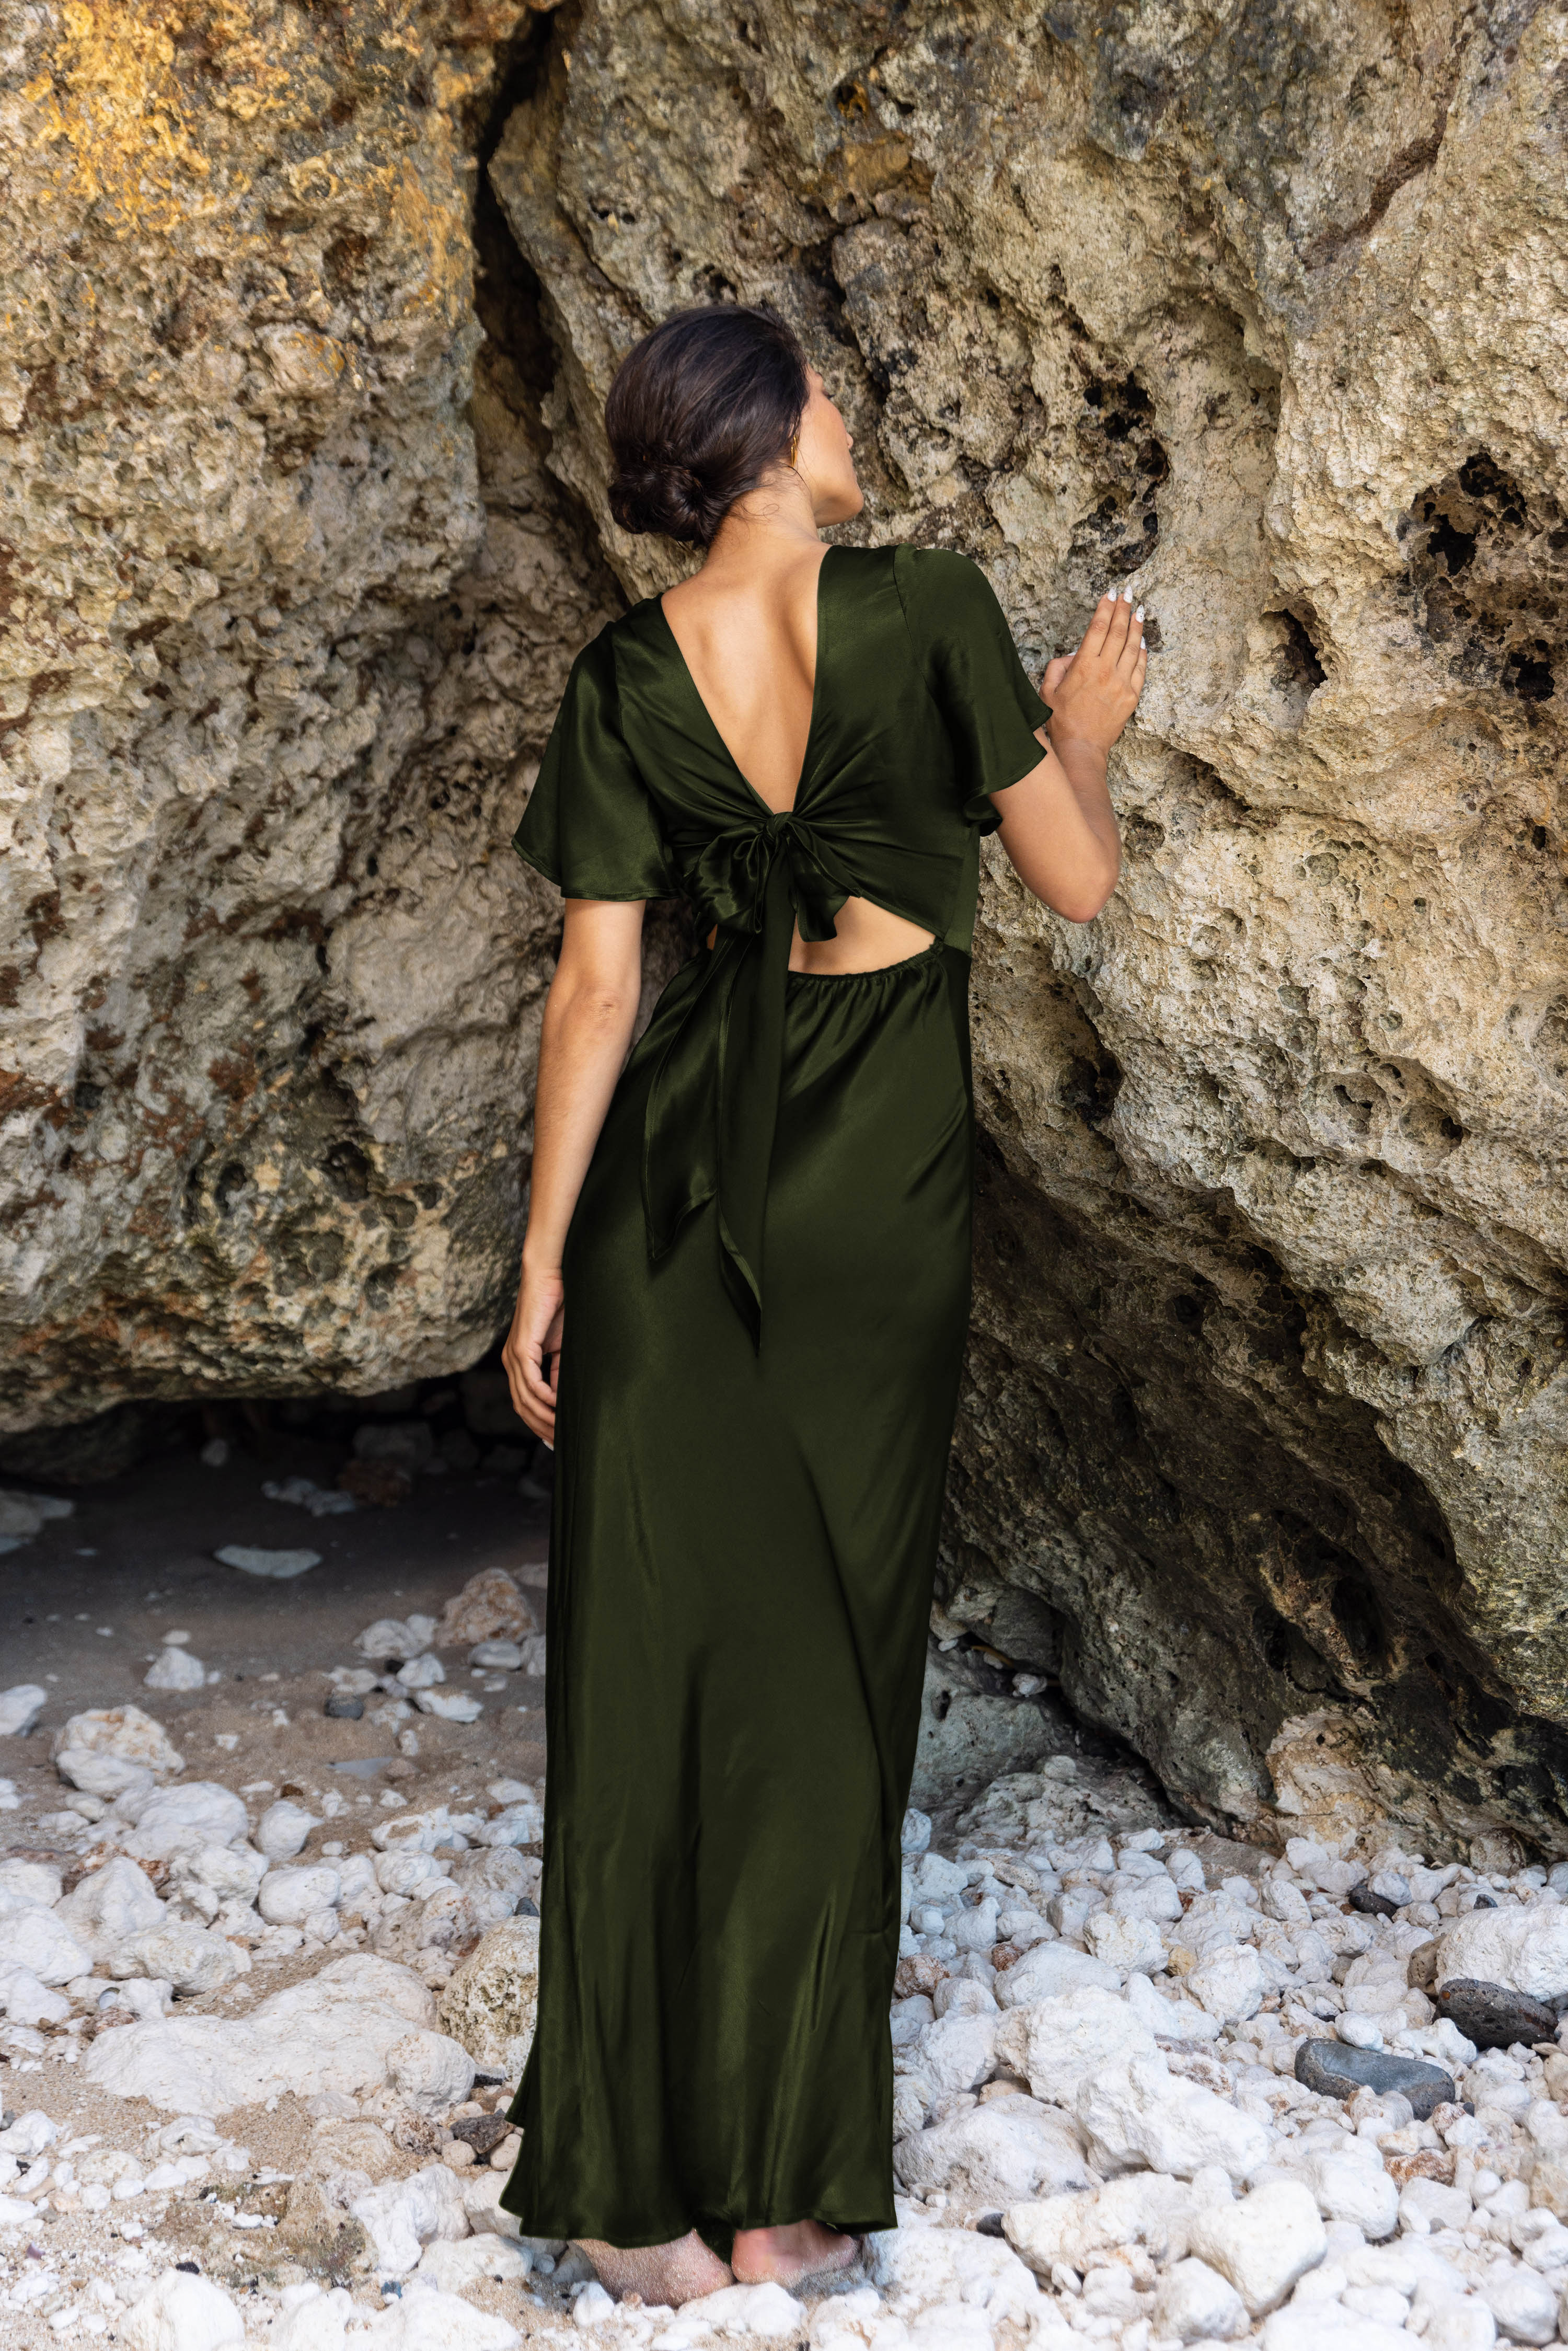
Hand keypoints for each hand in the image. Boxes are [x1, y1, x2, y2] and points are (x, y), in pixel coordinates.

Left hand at [503, 1261, 563, 1447]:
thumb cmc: (560, 1307)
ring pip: (525, 1399)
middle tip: (561, 1445)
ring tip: (562, 1431)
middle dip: (541, 1428)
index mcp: (518, 1363)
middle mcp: (511, 1362)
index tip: (557, 1440)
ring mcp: (513, 1356)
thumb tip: (563, 1401)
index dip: (539, 1423)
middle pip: (521, 1408)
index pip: (525, 1403)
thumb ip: (560, 1373)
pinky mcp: (521, 1348)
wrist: (551, 1276)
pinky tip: (559, 1406)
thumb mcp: (563, 1348)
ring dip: (544, 1418)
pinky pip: (531, 1383)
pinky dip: (545, 1398)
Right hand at [1042, 588, 1146, 753]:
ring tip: (1139, 610)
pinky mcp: (1132, 696)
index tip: (1111, 593)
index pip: (1098, 627)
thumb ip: (1058, 666)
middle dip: (1124, 609)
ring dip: (1136, 625)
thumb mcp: (1048, 690)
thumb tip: (1074, 654)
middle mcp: (1105, 670)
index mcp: (1084, 666)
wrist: (1081, 747)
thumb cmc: (1060, 720)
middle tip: (1128, 593)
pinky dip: (1143, 652)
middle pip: (1118, 631)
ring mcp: (1121, 683)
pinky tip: (1143, 640)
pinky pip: (1141, 668)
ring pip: (1133, 646)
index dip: (1106, 607)